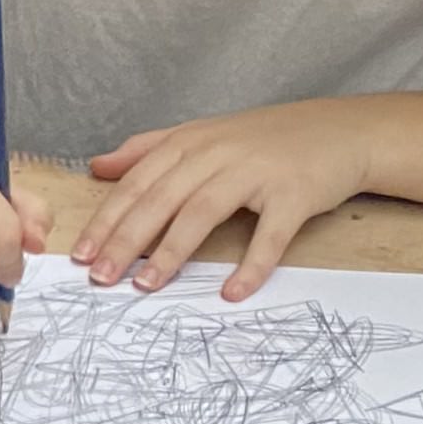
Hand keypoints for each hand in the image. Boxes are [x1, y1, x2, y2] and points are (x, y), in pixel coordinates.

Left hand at [79, 99, 378, 296]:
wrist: (342, 131)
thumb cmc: (265, 139)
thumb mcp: (202, 134)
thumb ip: (148, 149)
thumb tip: (97, 167)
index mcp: (189, 143)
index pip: (137, 183)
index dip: (107, 219)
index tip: (81, 254)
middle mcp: (217, 153)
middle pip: (161, 199)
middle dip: (125, 240)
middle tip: (101, 277)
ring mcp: (256, 172)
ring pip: (203, 212)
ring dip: (171, 252)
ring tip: (145, 285)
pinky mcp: (295, 193)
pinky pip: (270, 235)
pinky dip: (251, 265)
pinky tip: (231, 292)